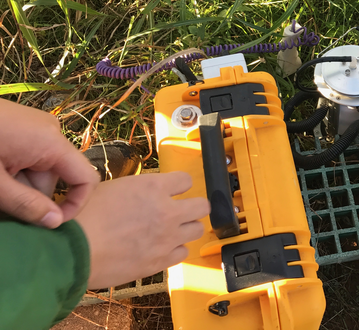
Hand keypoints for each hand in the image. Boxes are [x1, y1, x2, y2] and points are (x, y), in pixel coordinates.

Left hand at [0, 99, 98, 227]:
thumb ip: (25, 204)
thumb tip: (56, 223)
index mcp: (51, 142)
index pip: (86, 178)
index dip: (73, 206)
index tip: (47, 226)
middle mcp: (51, 131)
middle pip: (55, 177)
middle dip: (29, 198)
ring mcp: (35, 126)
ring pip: (37, 169)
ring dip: (15, 187)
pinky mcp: (20, 126)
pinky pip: (27, 156)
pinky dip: (10, 173)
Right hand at [75, 172, 209, 288]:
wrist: (72, 250)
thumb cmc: (84, 216)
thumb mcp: (112, 189)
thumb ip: (138, 190)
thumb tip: (146, 193)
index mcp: (153, 187)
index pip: (186, 180)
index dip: (180, 185)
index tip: (173, 191)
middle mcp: (167, 211)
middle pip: (202, 206)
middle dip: (193, 207)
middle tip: (180, 211)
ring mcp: (167, 238)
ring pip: (197, 230)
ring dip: (185, 229)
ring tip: (168, 231)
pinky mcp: (161, 261)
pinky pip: (182, 253)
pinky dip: (174, 250)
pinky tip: (159, 249)